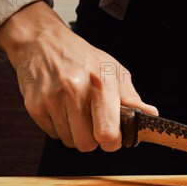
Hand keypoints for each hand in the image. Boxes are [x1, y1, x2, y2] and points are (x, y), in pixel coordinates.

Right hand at [0, 1, 156, 151]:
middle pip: (86, 143)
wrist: (42, 42)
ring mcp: (52, 98)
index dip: (112, 142)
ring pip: (69, 141)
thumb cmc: (82, 58)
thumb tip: (151, 115)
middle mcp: (75, 90)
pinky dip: (58, 126)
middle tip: (92, 122)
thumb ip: (131, 98)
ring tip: (75, 110)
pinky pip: (52, 134)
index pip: (107, 132)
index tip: (112, 138)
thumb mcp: (113, 70)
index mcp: (101, 82)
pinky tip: (60, 107)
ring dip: (75, 132)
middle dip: (92, 139)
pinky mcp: (34, 106)